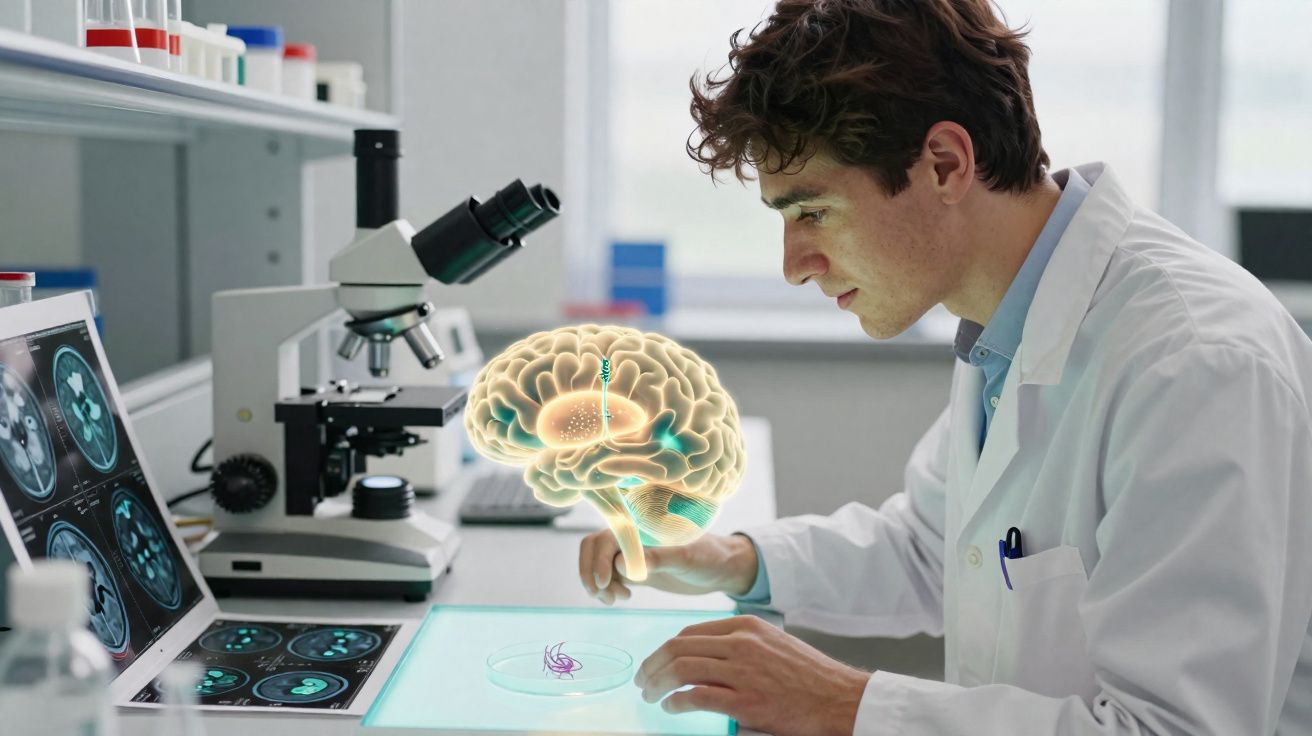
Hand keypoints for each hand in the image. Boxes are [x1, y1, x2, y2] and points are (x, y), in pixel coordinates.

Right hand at [578, 531, 758, 604]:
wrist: (724, 568)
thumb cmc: (710, 556)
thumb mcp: (687, 558)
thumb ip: (657, 558)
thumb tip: (620, 563)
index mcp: (642, 525)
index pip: (606, 536)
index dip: (598, 558)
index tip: (604, 583)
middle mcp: (634, 536)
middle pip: (593, 546)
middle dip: (591, 571)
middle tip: (603, 594)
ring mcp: (633, 552)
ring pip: (597, 561)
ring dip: (596, 581)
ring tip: (615, 599)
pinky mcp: (636, 568)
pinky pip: (608, 574)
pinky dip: (606, 587)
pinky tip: (622, 598)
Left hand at [635, 615, 867, 735]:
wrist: (837, 697)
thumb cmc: (806, 674)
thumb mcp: (771, 644)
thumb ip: (738, 645)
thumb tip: (701, 657)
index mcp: (746, 626)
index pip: (689, 632)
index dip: (665, 648)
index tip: (654, 663)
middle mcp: (741, 644)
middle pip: (678, 648)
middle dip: (652, 665)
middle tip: (642, 680)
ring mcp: (743, 672)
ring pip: (681, 669)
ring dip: (657, 684)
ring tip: (650, 695)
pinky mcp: (746, 701)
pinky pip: (696, 697)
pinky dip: (675, 702)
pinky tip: (670, 707)